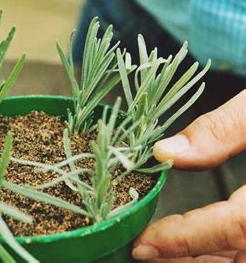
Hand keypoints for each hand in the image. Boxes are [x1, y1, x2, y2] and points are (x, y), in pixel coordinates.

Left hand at [133, 90, 245, 261]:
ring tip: (163, 254)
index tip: (143, 243)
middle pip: (242, 259)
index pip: (238, 228)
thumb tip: (166, 152)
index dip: (185, 240)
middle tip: (145, 251)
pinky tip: (204, 251)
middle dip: (187, 260)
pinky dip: (229, 256)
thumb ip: (222, 129)